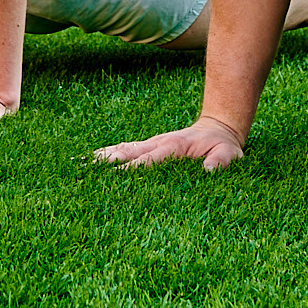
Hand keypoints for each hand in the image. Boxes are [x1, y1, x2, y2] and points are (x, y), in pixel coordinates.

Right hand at [92, 116, 244, 171]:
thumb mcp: (230, 154)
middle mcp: (157, 144)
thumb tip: (209, 171)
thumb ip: (221, 161)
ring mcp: (151, 145)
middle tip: (85, 171)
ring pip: (122, 150)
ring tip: (78, 166)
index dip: (133, 170)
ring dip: (102, 158)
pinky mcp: (148, 148)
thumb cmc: (223, 145)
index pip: (149, 161)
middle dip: (108, 162)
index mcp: (173, 147)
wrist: (218, 128)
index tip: (116, 179)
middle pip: (127, 153)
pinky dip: (107, 155)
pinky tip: (90, 163)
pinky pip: (125, 151)